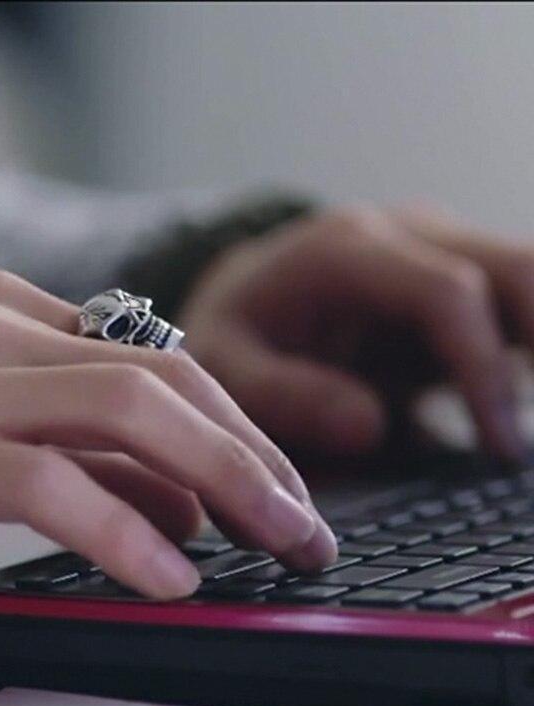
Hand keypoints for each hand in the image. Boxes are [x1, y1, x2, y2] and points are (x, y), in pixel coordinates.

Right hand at [0, 269, 334, 601]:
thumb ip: (70, 450)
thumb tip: (174, 497)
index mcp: (6, 313)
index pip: (153, 358)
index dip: (229, 424)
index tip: (273, 484)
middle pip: (164, 378)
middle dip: (252, 451)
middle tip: (305, 519)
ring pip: (130, 414)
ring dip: (223, 482)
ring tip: (279, 542)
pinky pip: (54, 484)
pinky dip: (127, 533)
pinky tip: (173, 576)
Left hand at [178, 205, 533, 459]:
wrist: (242, 297)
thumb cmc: (234, 332)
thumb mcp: (225, 364)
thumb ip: (283, 392)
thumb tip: (369, 427)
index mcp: (347, 251)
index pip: (448, 293)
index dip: (484, 369)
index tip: (501, 447)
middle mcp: (404, 236)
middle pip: (519, 268)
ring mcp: (437, 250)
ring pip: (531, 277)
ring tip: (533, 436)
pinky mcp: (455, 280)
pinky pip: (520, 306)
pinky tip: (527, 407)